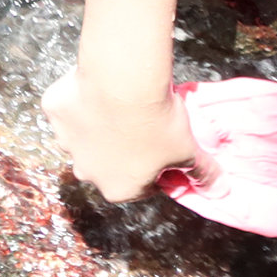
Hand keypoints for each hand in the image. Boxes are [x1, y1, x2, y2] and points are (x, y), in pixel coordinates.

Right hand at [42, 68, 205, 201]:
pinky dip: (88, 100)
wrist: (123, 84)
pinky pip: (74, 109)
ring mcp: (66, 144)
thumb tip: (220, 192)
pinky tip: (106, 87)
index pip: (146, 184)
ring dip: (107, 123)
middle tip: (151, 121)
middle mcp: (87, 174)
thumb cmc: (159, 124)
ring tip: (130, 101)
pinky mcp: (56, 115)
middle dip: (130, 146)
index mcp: (120, 190)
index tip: (171, 144)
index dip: (162, 165)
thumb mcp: (189, 150)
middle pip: (113, 162)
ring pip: (90, 136)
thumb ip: (204, 174)